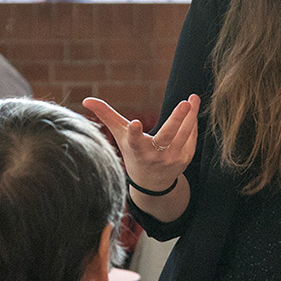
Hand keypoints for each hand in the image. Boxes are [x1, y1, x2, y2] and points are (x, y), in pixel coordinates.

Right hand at [83, 94, 198, 193]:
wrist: (152, 182)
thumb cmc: (133, 152)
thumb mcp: (120, 135)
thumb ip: (106, 116)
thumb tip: (86, 100)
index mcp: (137, 150)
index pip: (134, 141)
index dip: (134, 133)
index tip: (135, 123)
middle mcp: (154, 156)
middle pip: (167, 136)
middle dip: (176, 119)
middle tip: (184, 103)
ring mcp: (172, 159)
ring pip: (184, 134)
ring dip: (190, 116)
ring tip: (193, 98)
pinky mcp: (185, 158)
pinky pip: (190, 138)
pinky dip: (192, 123)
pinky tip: (193, 109)